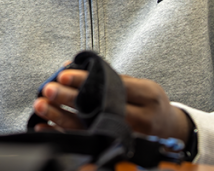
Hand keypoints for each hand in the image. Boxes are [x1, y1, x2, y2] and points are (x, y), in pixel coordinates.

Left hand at [32, 69, 192, 141]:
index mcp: (147, 96)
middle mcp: (140, 118)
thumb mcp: (140, 85)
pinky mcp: (117, 148)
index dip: (86, 80)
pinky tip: (46, 128)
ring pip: (89, 127)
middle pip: (98, 107)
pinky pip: (85, 142)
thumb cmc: (150, 102)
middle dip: (70, 98)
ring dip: (61, 118)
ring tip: (41, 106)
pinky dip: (63, 135)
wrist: (171, 130)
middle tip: (48, 89)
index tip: (63, 74)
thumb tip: (70, 65)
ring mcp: (128, 136)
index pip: (112, 85)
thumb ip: (110, 76)